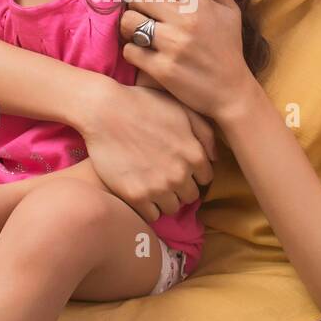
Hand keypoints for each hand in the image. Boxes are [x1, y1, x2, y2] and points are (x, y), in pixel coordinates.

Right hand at [79, 77, 216, 224]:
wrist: (105, 111)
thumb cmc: (144, 105)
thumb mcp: (182, 110)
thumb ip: (205, 134)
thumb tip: (214, 158)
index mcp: (194, 155)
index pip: (205, 179)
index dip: (194, 173)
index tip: (180, 167)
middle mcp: (180, 175)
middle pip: (190, 196)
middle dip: (181, 187)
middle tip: (165, 176)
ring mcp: (158, 188)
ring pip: (172, 208)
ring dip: (166, 199)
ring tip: (153, 185)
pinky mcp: (136, 196)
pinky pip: (151, 216)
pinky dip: (148, 208)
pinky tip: (141, 192)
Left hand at [120, 0, 260, 123]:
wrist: (231, 92)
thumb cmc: (229, 48)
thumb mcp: (230, 11)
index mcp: (199, 3)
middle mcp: (184, 20)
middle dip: (135, 1)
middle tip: (140, 11)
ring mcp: (172, 45)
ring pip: (128, 21)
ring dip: (128, 26)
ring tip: (137, 31)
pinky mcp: (161, 69)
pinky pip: (129, 51)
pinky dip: (132, 52)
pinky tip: (142, 54)